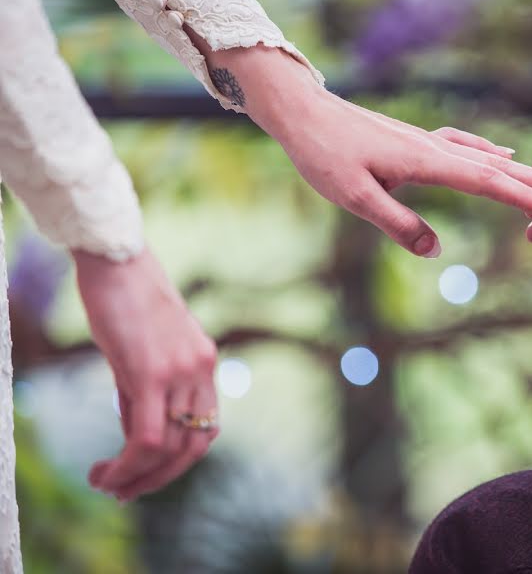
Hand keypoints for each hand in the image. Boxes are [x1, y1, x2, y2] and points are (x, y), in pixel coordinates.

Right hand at [74, 248, 217, 500]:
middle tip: (125, 492)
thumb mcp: (141, 353)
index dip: (178, 461)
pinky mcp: (151, 372)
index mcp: (205, 363)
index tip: (146, 474)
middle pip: (194, 446)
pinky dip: (128, 466)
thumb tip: (137, 440)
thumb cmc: (123, 300)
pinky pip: (147, 437)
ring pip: (170, 447)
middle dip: (160, 478)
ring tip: (107, 484)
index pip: (206, 428)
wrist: (116, 259)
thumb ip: (145, 395)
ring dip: (138, 477)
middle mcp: (202, 369)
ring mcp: (181, 371)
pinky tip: (104, 474)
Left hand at [187, 34, 531, 257]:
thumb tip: (435, 250)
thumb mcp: (354, 196)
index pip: (487, 182)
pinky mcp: (418, 141)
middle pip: (498, 166)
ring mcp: (428, 141)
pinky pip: (466, 146)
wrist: (303, 113)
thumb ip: (396, 222)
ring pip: (486, 156)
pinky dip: (491, 152)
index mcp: (426, 161)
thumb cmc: (324, 155)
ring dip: (523, 170)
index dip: (525, 197)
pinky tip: (503, 152)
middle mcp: (435, 147)